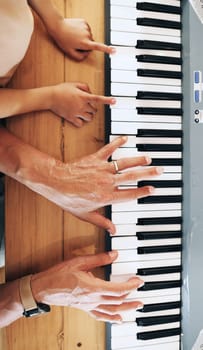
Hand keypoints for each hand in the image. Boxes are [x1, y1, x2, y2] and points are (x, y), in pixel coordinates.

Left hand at [23, 136, 162, 233]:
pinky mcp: (95, 159)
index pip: (130, 194)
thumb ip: (101, 222)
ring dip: (138, 160)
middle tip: (160, 170)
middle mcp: (108, 182)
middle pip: (133, 177)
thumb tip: (113, 230)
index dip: (143, 192)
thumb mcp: (86, 214)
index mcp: (107, 196)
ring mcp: (102, 169)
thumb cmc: (69, 199)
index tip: (152, 189)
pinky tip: (125, 139)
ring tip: (148, 158)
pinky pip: (108, 149)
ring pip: (124, 164)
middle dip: (148, 173)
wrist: (57, 183)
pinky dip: (117, 143)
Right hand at [31, 251, 142, 322]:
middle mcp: (93, 300)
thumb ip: (99, 258)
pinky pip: (101, 317)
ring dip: (126, 310)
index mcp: (93, 288)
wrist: (44, 288)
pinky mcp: (84, 309)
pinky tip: (117, 320)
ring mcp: (89, 306)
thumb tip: (114, 254)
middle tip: (141, 294)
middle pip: (118, 302)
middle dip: (132, 298)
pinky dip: (111, 319)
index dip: (131, 286)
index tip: (139, 281)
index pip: (118, 289)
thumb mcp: (80, 262)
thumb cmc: (59, 275)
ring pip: (112, 312)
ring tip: (136, 307)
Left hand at [49, 18, 114, 60]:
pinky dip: (82, 32)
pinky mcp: (85, 22)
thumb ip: (80, 57)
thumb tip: (87, 54)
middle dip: (85, 45)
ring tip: (74, 36)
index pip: (98, 47)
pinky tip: (75, 31)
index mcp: (85, 43)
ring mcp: (86, 28)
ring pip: (89, 36)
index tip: (114, 51)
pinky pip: (86, 30)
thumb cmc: (63, 40)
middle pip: (91, 43)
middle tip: (75, 43)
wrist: (58, 26)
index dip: (107, 50)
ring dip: (83, 38)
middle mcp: (88, 35)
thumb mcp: (70, 53)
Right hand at [50, 82, 115, 126]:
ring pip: (89, 118)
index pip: (98, 98)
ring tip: (83, 112)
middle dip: (92, 108)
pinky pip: (81, 124)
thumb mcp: (74, 84)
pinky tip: (78, 118)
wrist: (50, 97)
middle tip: (86, 105)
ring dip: (89, 116)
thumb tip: (90, 91)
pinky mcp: (71, 118)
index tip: (114, 101)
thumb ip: (84, 87)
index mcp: (83, 96)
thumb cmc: (61, 89)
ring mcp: (77, 113)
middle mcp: (82, 105)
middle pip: (94, 110)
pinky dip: (81, 122)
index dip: (107, 100)